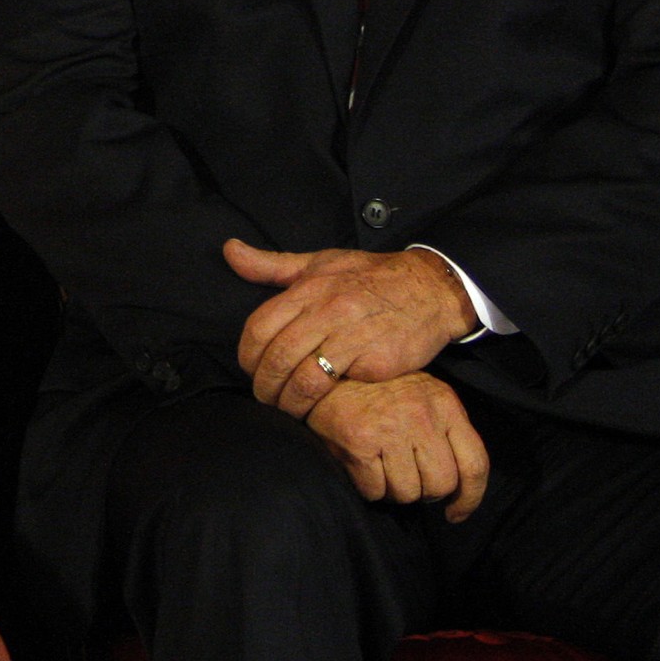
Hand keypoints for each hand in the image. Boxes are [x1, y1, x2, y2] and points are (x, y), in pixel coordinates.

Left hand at [225, 240, 475, 415]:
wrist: (430, 289)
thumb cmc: (368, 276)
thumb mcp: (319, 262)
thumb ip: (272, 264)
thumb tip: (229, 250)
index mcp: (309, 286)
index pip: (260, 325)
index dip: (248, 354)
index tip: (250, 369)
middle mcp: (327, 309)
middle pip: (277, 355)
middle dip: (264, 384)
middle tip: (264, 397)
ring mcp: (351, 334)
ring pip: (303, 377)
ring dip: (287, 401)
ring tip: (286, 410)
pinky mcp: (374, 360)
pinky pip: (335, 388)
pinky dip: (318, 404)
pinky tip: (315, 410)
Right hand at [306, 372, 489, 522]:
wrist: (327, 368)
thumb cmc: (379, 387)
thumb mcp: (423, 395)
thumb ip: (444, 430)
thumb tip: (457, 486)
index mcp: (444, 403)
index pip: (475, 464)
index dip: (469, 498)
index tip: (455, 512)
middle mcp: (421, 415)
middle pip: (440, 485)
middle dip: (424, 491)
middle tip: (406, 474)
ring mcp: (390, 429)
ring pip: (407, 494)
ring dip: (393, 489)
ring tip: (381, 464)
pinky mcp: (359, 442)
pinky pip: (375, 492)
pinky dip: (368, 486)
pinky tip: (362, 462)